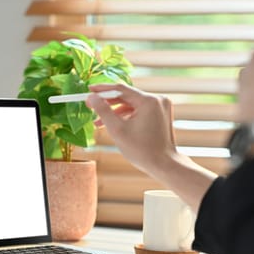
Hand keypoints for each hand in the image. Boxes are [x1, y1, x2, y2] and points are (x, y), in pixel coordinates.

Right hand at [87, 83, 216, 212]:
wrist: (164, 165)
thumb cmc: (142, 151)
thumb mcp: (117, 130)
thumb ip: (103, 111)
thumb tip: (92, 97)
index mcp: (148, 101)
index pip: (121, 89)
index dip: (102, 90)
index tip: (89, 90)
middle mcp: (157, 100)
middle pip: (127, 96)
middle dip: (108, 103)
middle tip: (91, 106)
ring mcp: (161, 107)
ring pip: (132, 104)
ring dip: (116, 112)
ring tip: (99, 122)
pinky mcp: (161, 114)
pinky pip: (140, 110)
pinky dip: (127, 116)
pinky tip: (115, 124)